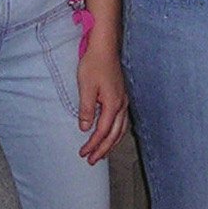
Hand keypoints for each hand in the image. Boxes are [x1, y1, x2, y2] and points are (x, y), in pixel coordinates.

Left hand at [75, 45, 128, 164]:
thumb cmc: (94, 64)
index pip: (102, 131)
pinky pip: (122, 121)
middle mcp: (121, 105)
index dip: (93, 145)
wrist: (105, 47)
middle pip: (114, 134)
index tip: (83, 153)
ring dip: (111, 143)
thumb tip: (86, 128)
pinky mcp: (122, 96)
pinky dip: (116, 132)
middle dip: (103, 149)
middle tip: (92, 160)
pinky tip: (111, 134)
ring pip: (121, 129)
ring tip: (102, 153)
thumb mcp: (86, 87)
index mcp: (113, 104)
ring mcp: (124, 101)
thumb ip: (87, 109)